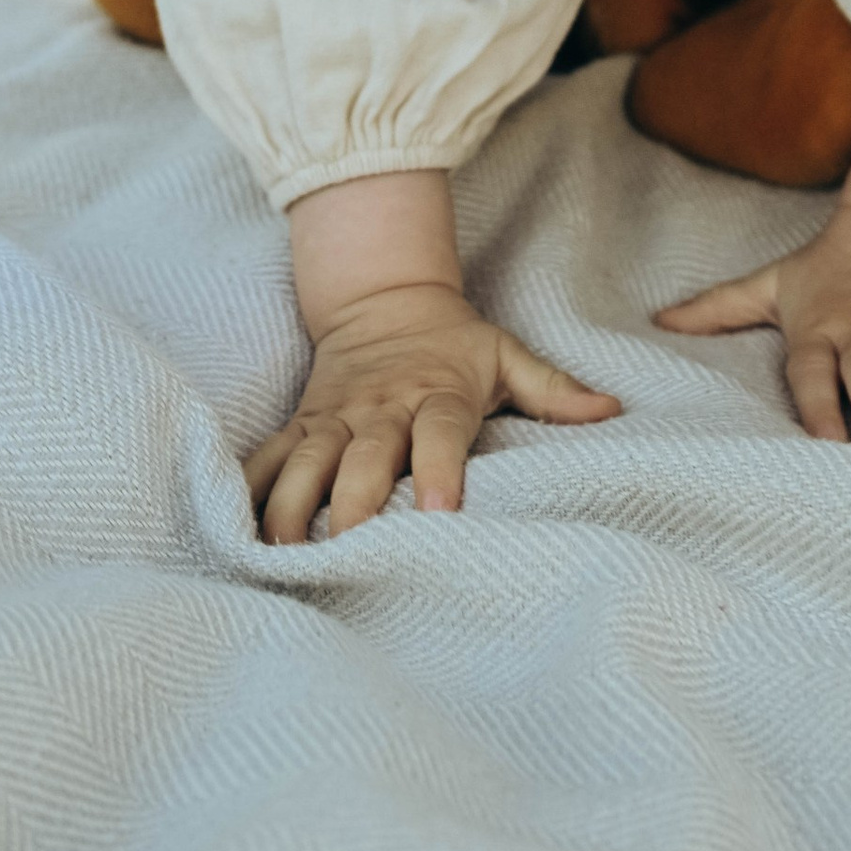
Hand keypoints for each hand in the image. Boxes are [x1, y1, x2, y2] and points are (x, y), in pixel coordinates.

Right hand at [247, 279, 619, 539]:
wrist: (383, 298)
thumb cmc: (455, 344)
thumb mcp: (506, 355)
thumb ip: (554, 389)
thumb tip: (612, 410)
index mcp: (436, 393)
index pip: (439, 432)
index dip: (440, 469)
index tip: (442, 512)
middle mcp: (382, 408)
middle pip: (365, 456)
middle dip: (355, 502)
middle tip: (350, 549)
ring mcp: (335, 417)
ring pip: (308, 460)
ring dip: (294, 505)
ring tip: (286, 552)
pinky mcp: (301, 423)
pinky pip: (269, 457)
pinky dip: (252, 491)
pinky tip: (238, 532)